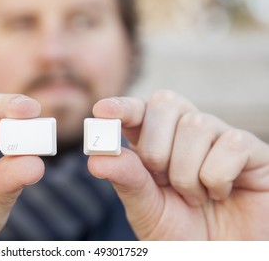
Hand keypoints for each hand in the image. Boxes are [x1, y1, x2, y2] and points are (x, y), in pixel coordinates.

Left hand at [88, 90, 268, 239]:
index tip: (102, 111)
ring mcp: (218, 137)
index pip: (138, 109)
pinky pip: (231, 144)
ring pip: (196, 125)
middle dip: (156, 148)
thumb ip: (126, 180)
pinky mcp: (251, 151)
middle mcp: (186, 131)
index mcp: (155, 140)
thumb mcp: (146, 208)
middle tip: (163, 181)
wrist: (216, 257)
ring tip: (194, 197)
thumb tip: (97, 158)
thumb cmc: (179, 231)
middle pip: (165, 103)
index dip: (122, 107)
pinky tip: (220, 193)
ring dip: (187, 172)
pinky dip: (217, 178)